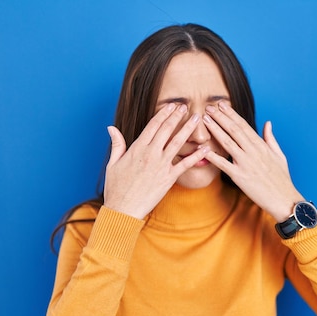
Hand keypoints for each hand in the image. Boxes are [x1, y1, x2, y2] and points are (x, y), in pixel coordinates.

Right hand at [104, 103, 209, 218]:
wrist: (123, 208)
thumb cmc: (116, 188)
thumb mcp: (113, 163)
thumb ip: (117, 144)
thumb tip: (111, 127)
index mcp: (137, 148)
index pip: (153, 125)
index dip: (163, 113)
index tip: (172, 105)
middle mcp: (150, 154)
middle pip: (166, 130)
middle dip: (177, 116)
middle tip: (186, 106)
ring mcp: (160, 166)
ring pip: (177, 142)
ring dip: (188, 129)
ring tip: (197, 118)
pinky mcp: (168, 178)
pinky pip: (184, 164)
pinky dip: (196, 156)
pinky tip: (205, 148)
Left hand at [202, 102, 303, 221]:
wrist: (284, 199)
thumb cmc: (282, 179)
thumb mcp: (279, 155)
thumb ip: (270, 138)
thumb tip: (267, 123)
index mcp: (261, 145)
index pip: (243, 125)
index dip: (231, 114)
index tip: (221, 105)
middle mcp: (252, 151)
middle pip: (233, 130)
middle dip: (220, 117)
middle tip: (208, 107)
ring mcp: (245, 163)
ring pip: (227, 142)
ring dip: (215, 130)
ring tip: (204, 120)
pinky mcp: (239, 177)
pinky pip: (223, 164)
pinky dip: (213, 156)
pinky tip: (203, 149)